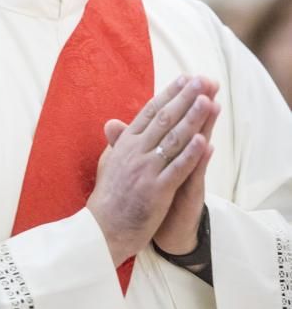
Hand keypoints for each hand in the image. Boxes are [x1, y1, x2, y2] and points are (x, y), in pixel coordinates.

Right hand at [87, 75, 217, 265]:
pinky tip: (204, 140)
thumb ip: (116, 141)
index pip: (150, 112)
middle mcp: (135, 151)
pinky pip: (177, 169)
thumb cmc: (106, 196)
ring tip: (207, 100)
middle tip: (202, 80)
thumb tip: (114, 123)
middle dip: (185, 98)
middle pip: (164, 119)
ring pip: (173, 139)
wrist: (101, 229)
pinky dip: (191, 154)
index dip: (169, 94)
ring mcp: (146, 170)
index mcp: (126, 143)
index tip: (185, 79)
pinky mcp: (156, 191)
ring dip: (192, 118)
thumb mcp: (108, 162)